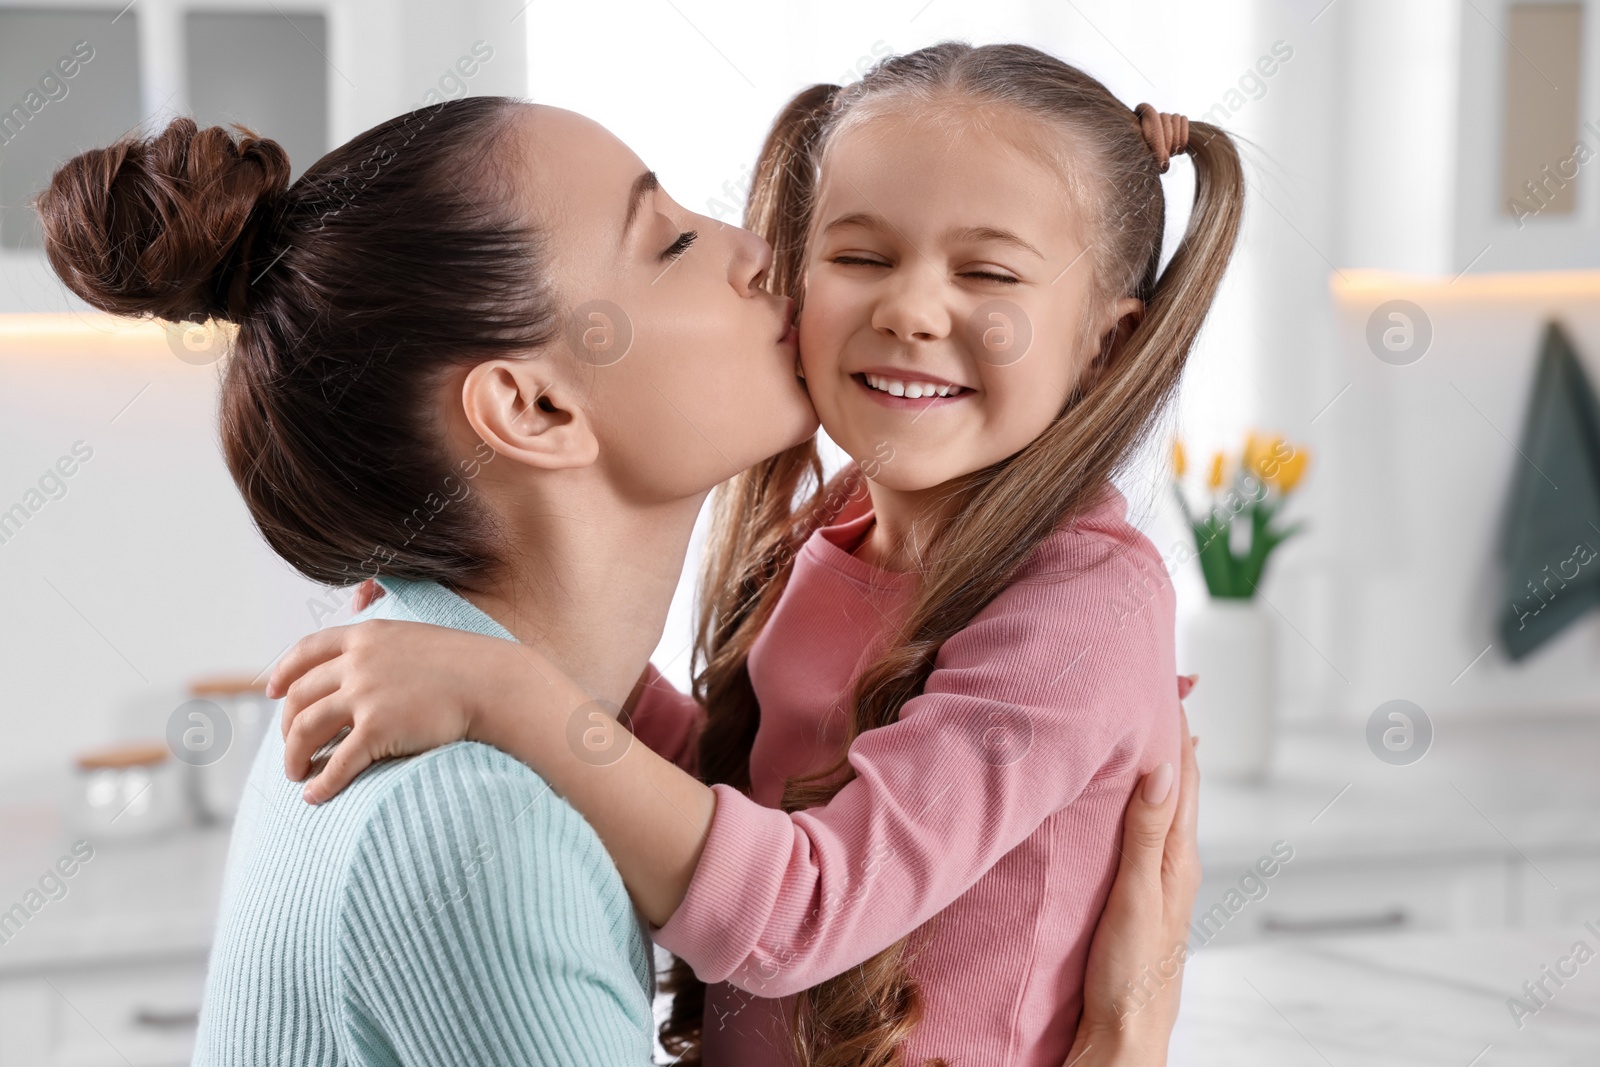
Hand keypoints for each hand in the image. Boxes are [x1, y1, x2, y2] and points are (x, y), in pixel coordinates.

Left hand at [267, 619, 532, 803]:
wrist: (495, 683)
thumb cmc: (464, 664)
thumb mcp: (415, 635)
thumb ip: (383, 640)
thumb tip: (362, 623)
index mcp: (365, 636)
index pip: (305, 652)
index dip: (282, 673)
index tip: (270, 692)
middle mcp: (357, 662)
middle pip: (299, 697)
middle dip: (286, 727)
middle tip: (291, 748)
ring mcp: (366, 695)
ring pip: (306, 730)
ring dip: (294, 757)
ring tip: (297, 775)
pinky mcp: (379, 729)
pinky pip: (338, 763)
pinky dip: (322, 783)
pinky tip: (316, 796)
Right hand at [1064, 707, 1200, 1065]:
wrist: (1122, 1035)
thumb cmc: (1130, 975)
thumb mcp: (1137, 894)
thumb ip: (1148, 831)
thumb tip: (1165, 764)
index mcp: (1178, 856)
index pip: (1182, 774)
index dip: (1174, 727)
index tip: (1161, 681)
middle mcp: (1172, 861)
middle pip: (1174, 784)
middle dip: (1165, 736)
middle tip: (1151, 688)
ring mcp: (1155, 878)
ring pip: (1157, 805)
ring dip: (1149, 766)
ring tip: (1136, 728)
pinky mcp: (1134, 894)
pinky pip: (1139, 830)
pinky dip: (1133, 800)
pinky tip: (1118, 798)